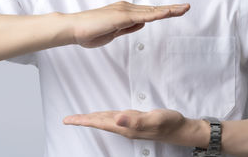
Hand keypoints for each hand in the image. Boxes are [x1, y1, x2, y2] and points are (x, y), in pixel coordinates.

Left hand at [63, 108, 208, 147]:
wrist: (179, 129)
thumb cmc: (169, 123)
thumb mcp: (154, 119)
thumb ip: (135, 120)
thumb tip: (116, 119)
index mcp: (126, 127)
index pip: (100, 123)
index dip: (84, 121)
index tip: (69, 120)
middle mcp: (125, 128)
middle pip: (99, 123)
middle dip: (83, 121)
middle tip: (68, 120)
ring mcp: (129, 126)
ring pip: (105, 122)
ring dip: (92, 119)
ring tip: (81, 118)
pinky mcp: (134, 122)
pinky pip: (114, 120)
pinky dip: (104, 117)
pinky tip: (103, 117)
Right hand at [68, 1, 189, 47]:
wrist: (74, 29)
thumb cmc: (90, 32)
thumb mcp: (113, 33)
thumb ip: (128, 28)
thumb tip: (142, 23)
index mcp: (124, 13)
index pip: (148, 13)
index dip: (163, 12)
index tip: (175, 11)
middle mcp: (126, 9)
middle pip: (153, 9)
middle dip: (171, 9)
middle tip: (186, 7)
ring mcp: (124, 11)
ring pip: (152, 10)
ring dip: (169, 9)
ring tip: (184, 9)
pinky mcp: (122, 16)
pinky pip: (143, 15)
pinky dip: (157, 14)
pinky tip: (168, 13)